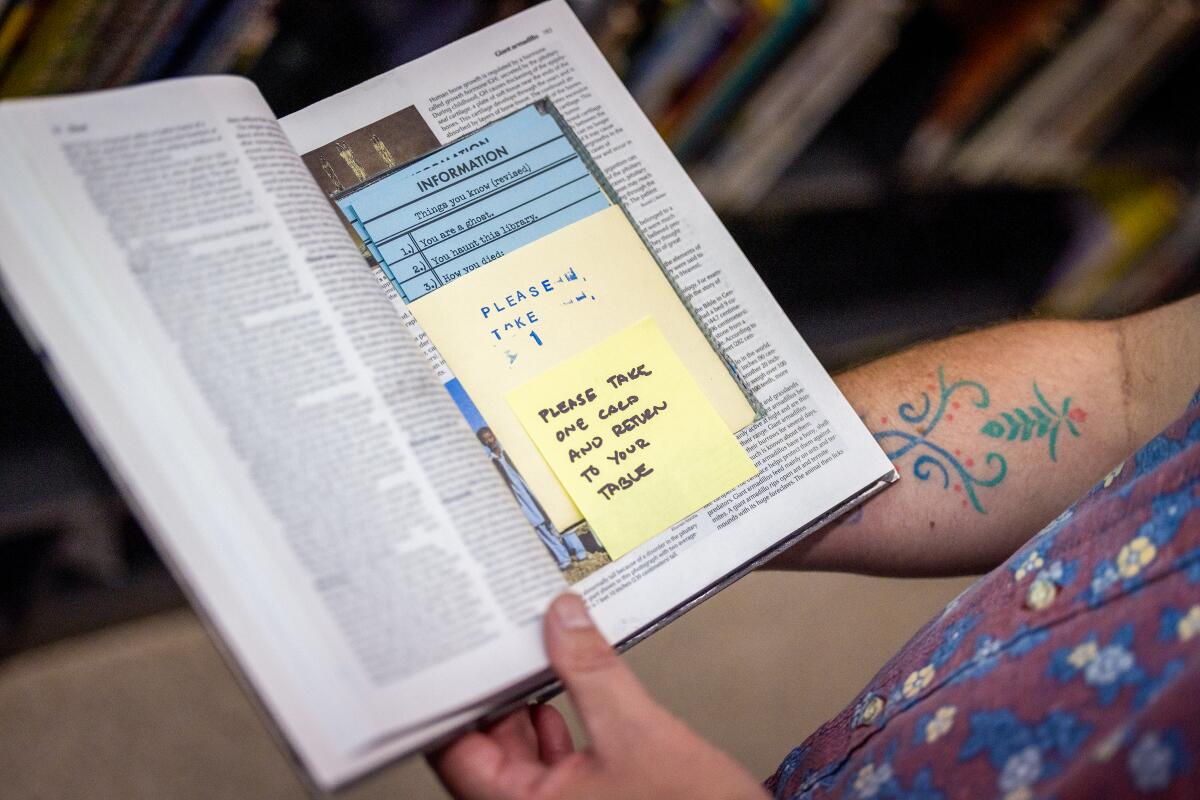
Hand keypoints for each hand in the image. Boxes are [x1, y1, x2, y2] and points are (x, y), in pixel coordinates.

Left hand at [431, 593, 768, 799]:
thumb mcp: (637, 732)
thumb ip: (592, 671)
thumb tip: (564, 619)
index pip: (453, 751)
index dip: (450, 697)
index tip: (453, 650)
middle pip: (482, 749)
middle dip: (493, 693)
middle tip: (498, 636)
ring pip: (515, 757)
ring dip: (523, 708)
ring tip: (531, 653)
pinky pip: (547, 767)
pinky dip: (551, 729)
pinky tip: (563, 695)